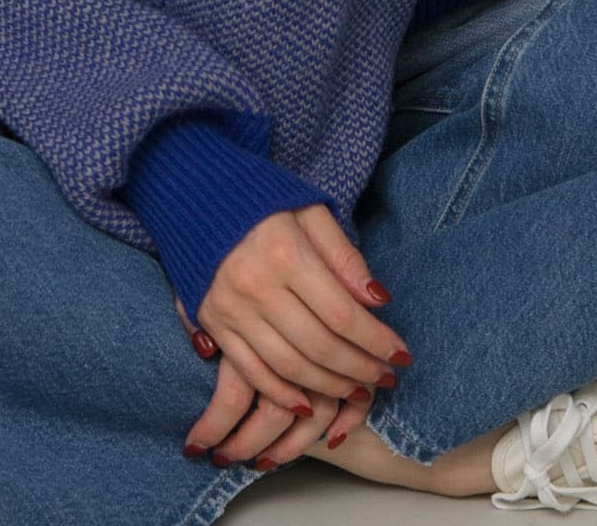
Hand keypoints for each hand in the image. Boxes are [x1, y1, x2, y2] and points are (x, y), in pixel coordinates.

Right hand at [172, 202, 409, 457]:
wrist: (194, 193)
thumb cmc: (263, 200)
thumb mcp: (310, 210)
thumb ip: (344, 256)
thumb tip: (378, 301)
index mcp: (285, 251)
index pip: (342, 313)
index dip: (376, 340)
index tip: (401, 354)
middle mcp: (255, 285)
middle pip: (318, 346)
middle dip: (359, 369)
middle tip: (386, 377)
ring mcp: (230, 308)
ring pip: (288, 366)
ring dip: (328, 387)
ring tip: (357, 390)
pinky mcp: (211, 323)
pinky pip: (250, 371)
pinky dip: (281, 394)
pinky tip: (308, 403)